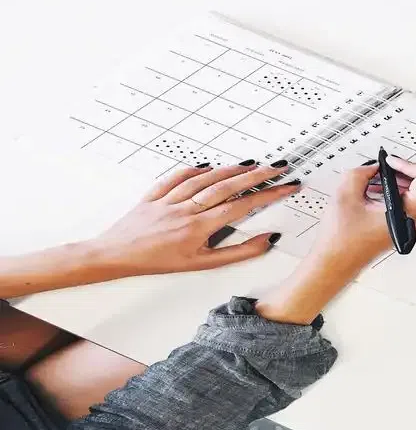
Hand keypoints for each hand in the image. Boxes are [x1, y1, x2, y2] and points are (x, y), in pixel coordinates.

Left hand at [89, 161, 299, 276]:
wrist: (115, 257)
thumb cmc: (157, 264)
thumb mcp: (202, 265)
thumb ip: (238, 252)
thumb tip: (264, 240)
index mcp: (199, 227)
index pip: (242, 205)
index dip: (269, 195)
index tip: (287, 187)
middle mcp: (186, 209)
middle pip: (228, 186)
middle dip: (257, 175)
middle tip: (278, 168)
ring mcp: (170, 199)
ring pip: (206, 178)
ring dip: (231, 169)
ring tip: (252, 164)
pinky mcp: (154, 194)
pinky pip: (177, 176)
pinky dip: (195, 169)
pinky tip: (208, 166)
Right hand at [312, 156, 415, 266]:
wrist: (339, 260)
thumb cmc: (343, 237)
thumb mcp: (346, 193)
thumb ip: (363, 171)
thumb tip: (376, 165)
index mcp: (410, 213)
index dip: (410, 165)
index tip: (392, 163)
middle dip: (411, 172)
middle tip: (390, 169)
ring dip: (408, 181)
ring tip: (383, 180)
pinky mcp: (411, 226)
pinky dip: (406, 192)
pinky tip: (384, 190)